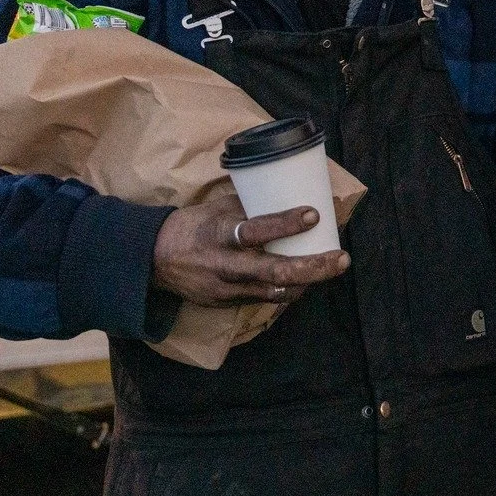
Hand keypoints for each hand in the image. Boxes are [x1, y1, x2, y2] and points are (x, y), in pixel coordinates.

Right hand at [151, 195, 348, 307]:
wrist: (155, 260)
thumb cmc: (193, 226)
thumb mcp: (218, 209)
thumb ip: (252, 206)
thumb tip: (291, 192)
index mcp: (219, 233)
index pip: (256, 230)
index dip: (286, 224)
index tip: (314, 215)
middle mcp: (224, 264)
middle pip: (275, 272)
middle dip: (313, 268)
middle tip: (341, 259)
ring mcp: (226, 289)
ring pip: (275, 292)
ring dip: (307, 282)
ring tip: (332, 267)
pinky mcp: (227, 303)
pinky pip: (264, 299)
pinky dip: (287, 289)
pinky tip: (304, 279)